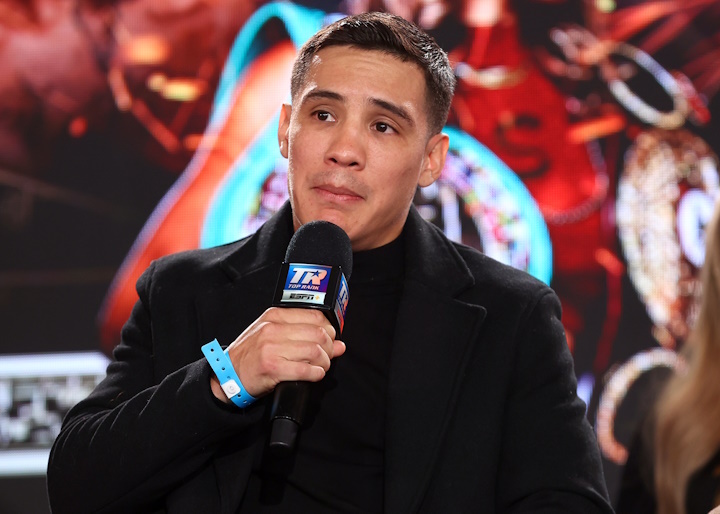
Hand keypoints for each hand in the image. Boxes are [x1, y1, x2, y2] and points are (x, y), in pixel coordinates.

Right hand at [209, 307, 345, 401]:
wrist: (227, 373)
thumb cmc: (251, 354)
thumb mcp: (274, 335)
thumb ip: (305, 336)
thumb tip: (339, 344)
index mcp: (275, 316)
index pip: (316, 316)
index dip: (330, 330)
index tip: (331, 340)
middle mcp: (273, 329)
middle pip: (319, 334)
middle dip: (329, 348)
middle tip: (327, 357)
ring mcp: (272, 348)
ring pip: (315, 351)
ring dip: (324, 363)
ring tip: (320, 367)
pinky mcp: (272, 368)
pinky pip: (305, 370)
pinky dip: (316, 374)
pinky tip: (313, 375)